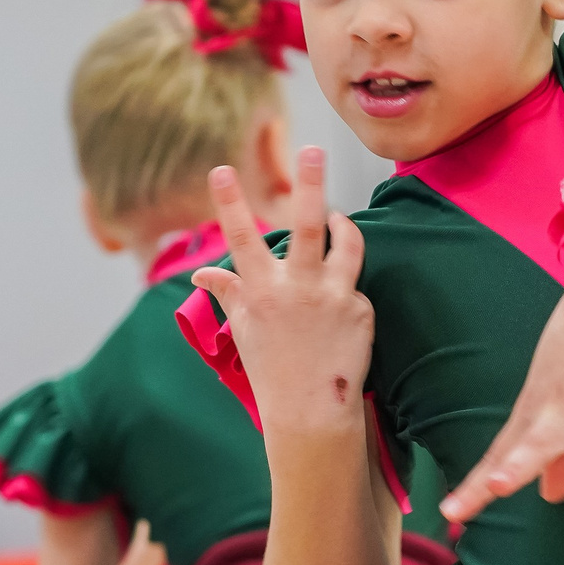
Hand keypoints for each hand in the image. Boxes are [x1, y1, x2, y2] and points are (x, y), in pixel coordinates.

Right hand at [190, 149, 371, 444]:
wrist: (312, 415)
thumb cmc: (272, 371)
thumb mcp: (242, 330)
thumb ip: (228, 292)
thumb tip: (202, 271)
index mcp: (261, 293)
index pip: (241, 240)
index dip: (229, 203)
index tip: (220, 169)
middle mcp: (298, 290)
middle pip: (306, 227)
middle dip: (309, 184)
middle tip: (313, 149)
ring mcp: (333, 298)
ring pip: (346, 244)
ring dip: (345, 223)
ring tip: (339, 216)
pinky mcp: (361, 309)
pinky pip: (354, 285)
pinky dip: (345, 292)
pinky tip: (338, 317)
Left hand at [440, 270, 563, 538]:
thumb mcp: (552, 401)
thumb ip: (552, 456)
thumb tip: (551, 498)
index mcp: (533, 414)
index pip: (500, 454)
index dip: (475, 486)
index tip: (451, 514)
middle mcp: (557, 413)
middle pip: (531, 444)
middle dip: (514, 465)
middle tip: (497, 487)